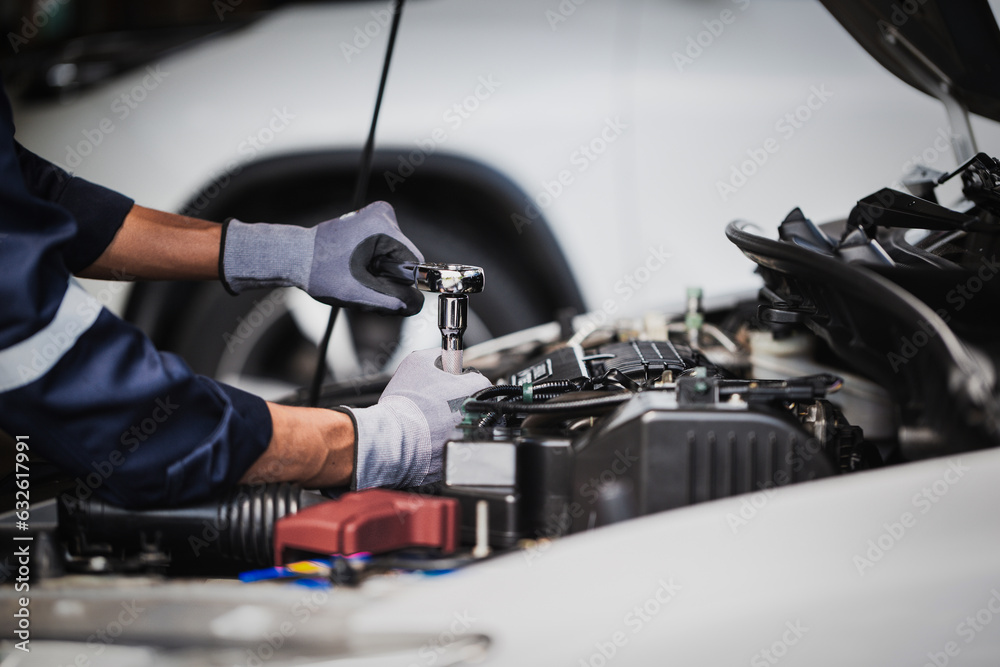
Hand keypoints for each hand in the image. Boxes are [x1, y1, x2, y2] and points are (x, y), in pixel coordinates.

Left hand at [220, 201, 423, 315]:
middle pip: (404, 260)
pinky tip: (356, 268)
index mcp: (383, 227)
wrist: (295, 256)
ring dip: (381, 273)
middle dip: (389, 278)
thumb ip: (391, 300)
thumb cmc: (318, 271)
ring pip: (396, 258)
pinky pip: (386, 251)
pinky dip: (376, 265)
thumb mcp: (357, 293)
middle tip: (362, 285)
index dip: (401, 284)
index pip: (413, 264)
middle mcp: (383, 215)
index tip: (376, 289)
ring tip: (356, 276)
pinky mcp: (371, 221)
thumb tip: (415, 305)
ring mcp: (377, 216)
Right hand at [342, 348, 491, 488]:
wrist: (393, 439)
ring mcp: (472, 436)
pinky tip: (429, 437)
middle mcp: (479, 413)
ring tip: (431, 422)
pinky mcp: (461, 456)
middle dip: (458, 403)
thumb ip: (435, 354)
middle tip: (437, 404)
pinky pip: (456, 446)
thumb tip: (441, 354)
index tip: (448, 384)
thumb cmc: (405, 403)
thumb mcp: (416, 362)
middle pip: (474, 404)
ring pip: (467, 426)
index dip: (459, 380)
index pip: (476, 379)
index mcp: (474, 388)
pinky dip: (445, 442)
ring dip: (453, 423)